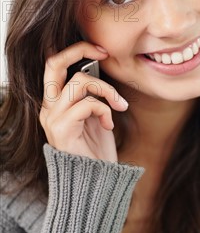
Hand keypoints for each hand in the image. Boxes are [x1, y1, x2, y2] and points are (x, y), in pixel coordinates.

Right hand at [40, 42, 127, 160]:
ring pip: (79, 82)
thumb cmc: (96, 151)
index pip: (54, 66)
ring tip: (119, 105)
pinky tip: (109, 124)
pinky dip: (105, 110)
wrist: (95, 183)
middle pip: (53, 63)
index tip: (102, 51)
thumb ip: (92, 95)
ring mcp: (52, 118)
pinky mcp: (61, 129)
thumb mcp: (95, 116)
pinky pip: (88, 104)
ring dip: (107, 90)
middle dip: (79, 50)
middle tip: (104, 53)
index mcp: (54, 103)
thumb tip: (101, 67)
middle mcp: (48, 108)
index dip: (76, 51)